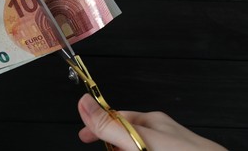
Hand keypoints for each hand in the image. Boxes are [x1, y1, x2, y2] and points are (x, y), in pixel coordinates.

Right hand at [77, 93, 226, 150]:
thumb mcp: (140, 140)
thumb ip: (111, 126)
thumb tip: (85, 103)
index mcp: (150, 121)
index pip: (115, 118)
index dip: (97, 127)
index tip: (84, 136)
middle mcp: (158, 134)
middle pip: (124, 136)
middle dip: (112, 146)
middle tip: (105, 150)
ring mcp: (165, 148)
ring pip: (135, 147)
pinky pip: (147, 149)